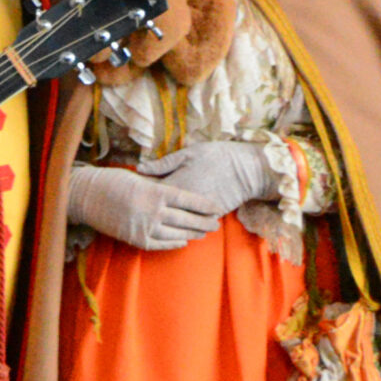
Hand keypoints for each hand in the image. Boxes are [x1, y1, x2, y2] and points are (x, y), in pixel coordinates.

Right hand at [67, 165, 218, 250]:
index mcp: (155, 192)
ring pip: (175, 233)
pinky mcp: (134, 238)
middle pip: (186, 219)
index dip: (204, 205)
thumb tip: (178, 192)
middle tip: (216, 224)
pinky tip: (181, 241)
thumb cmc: (111, 181)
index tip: (217, 207)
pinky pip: (159, 244)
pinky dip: (172, 243)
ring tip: (202, 234)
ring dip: (191, 234)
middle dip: (203, 222)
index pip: (188, 200)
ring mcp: (143, 226)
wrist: (84, 196)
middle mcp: (152, 211)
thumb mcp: (139, 179)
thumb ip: (159, 186)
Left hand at [136, 141, 280, 219]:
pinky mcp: (208, 218)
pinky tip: (173, 226)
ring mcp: (196, 213)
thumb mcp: (189, 153)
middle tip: (137, 207)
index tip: (132, 191)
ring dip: (163, 221)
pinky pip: (190, 227)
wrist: (249, 170)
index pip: (148, 193)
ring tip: (152, 218)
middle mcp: (183, 203)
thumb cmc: (217, 157)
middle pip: (158, 211)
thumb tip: (139, 168)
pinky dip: (181, 227)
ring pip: (173, 223)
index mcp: (174, 185)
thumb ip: (163, 164)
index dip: (139, 193)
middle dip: (148, 210)